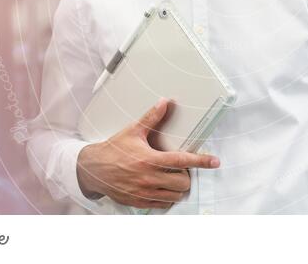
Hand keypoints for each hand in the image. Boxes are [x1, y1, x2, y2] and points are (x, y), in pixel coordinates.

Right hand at [76, 98, 219, 209]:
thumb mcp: (133, 131)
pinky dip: (167, 197)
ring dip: (178, 187)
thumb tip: (164, 103)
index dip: (201, 161)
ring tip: (172, 178)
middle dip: (187, 175)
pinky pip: (163, 204)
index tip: (214, 162)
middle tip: (181, 169)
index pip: (182, 161)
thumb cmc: (113, 150)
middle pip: (183, 183)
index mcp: (150, 160)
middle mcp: (149, 178)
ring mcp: (144, 192)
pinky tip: (162, 187)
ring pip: (175, 196)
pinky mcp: (139, 202)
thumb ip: (151, 118)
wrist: (93, 170)